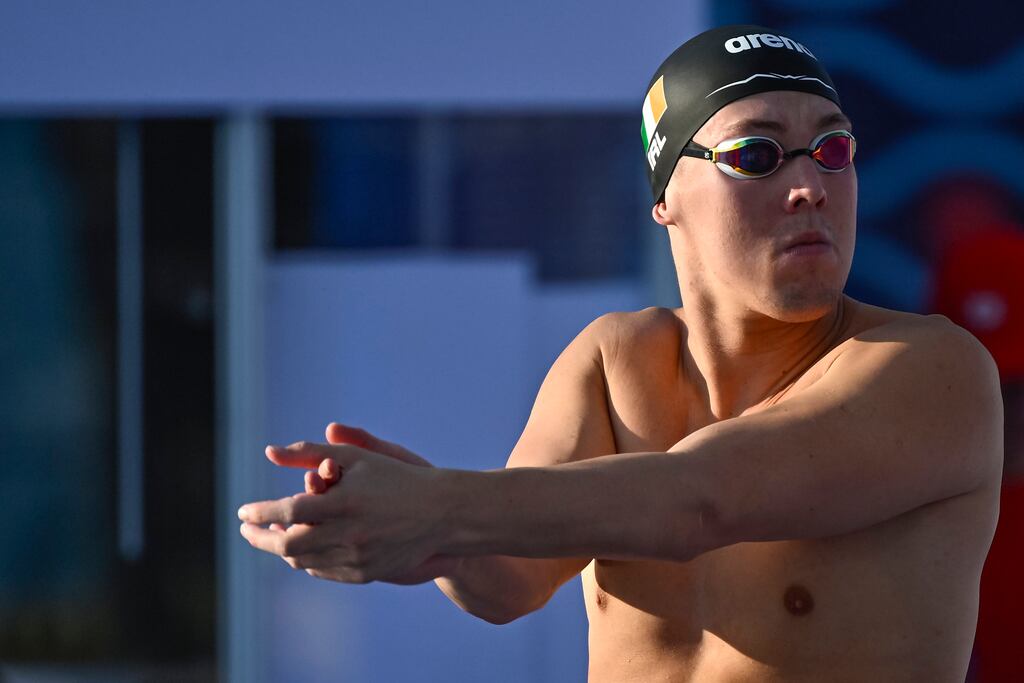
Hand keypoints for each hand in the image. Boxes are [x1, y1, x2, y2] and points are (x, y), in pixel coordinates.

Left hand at [238, 435, 457, 583]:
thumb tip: (270, 451)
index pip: (287, 510)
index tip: (243, 511)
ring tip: (272, 535)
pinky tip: (300, 547)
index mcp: (345, 502)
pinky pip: (323, 571)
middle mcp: (349, 534)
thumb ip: (311, 452)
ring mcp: (358, 559)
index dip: (260, 513)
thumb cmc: (398, 476)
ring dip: (282, 549)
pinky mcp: (365, 573)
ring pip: (303, 561)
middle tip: (246, 530)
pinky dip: (305, 560)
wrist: (442, 513)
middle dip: (261, 538)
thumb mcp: (358, 456)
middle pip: (288, 544)